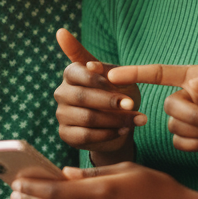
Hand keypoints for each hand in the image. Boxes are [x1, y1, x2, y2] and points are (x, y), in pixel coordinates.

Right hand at [54, 28, 144, 162]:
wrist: (121, 123)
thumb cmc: (119, 93)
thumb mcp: (118, 77)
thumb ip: (105, 68)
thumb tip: (88, 63)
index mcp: (72, 73)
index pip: (76, 71)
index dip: (98, 79)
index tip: (118, 84)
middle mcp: (62, 92)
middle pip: (82, 97)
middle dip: (110, 101)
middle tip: (132, 104)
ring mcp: (61, 114)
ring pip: (87, 118)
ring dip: (114, 120)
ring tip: (136, 119)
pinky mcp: (66, 134)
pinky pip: (85, 136)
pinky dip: (108, 134)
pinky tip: (123, 131)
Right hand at [108, 63, 197, 160]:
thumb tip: (194, 83)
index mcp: (195, 77)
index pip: (159, 74)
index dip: (135, 73)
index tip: (112, 75)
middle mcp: (189, 96)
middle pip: (170, 107)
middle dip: (193, 117)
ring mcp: (191, 119)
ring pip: (174, 127)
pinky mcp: (194, 139)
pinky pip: (180, 144)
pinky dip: (197, 145)